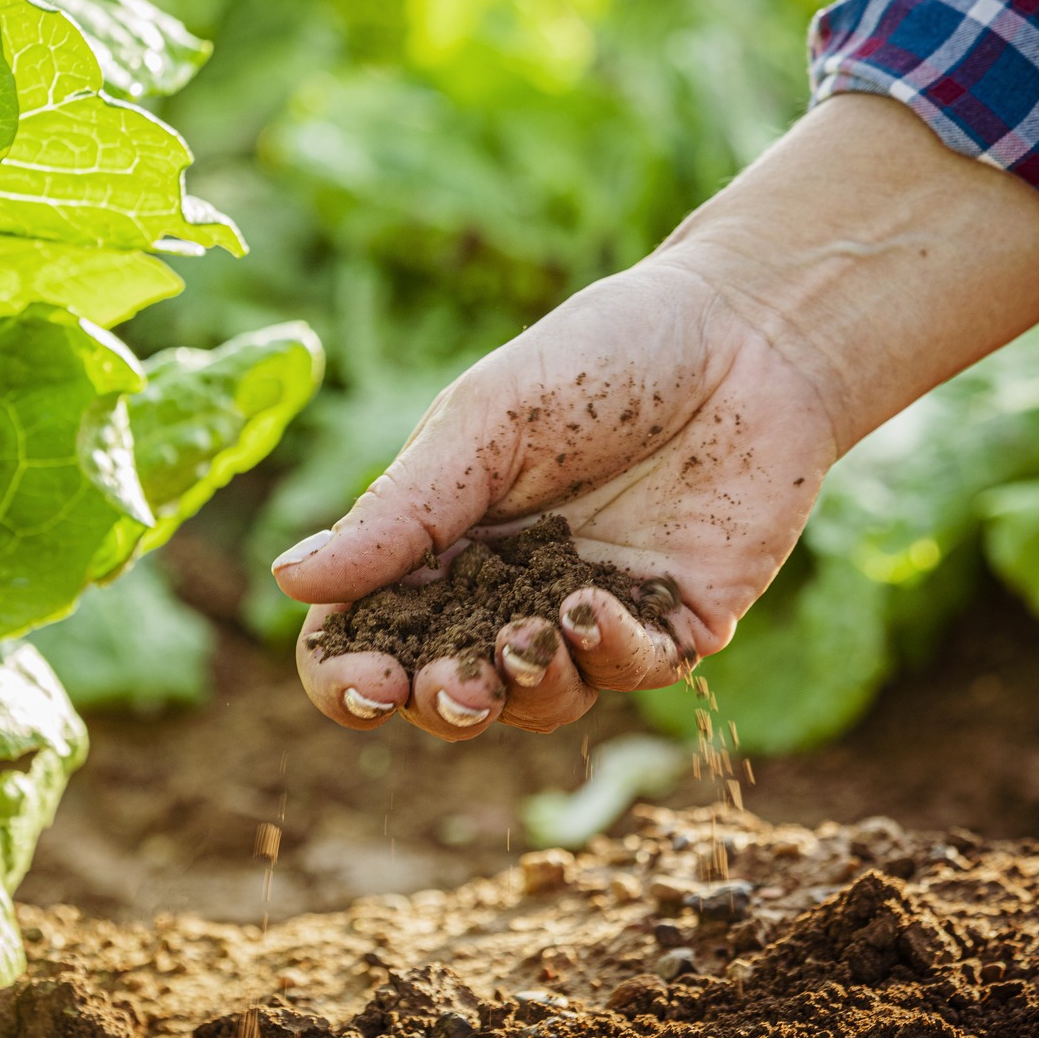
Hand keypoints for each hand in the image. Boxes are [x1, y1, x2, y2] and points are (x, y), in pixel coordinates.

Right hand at [273, 95, 1038, 739]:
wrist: (748, 334)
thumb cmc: (604, 357)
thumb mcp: (484, 423)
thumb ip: (400, 510)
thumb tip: (289, 579)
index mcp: (440, 540)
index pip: (367, 635)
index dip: (349, 678)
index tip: (364, 685)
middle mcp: (506, 590)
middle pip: (444, 690)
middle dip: (436, 703)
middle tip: (447, 686)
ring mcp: (590, 616)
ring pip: (536, 703)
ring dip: (522, 689)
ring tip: (525, 640)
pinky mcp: (675, 624)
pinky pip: (629, 677)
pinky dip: (606, 659)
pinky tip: (595, 610)